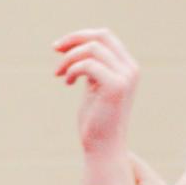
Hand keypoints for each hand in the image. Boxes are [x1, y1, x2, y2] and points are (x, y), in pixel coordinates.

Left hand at [54, 26, 138, 153]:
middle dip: (74, 38)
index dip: (80, 36)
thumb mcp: (94, 88)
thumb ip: (92, 68)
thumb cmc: (96, 122)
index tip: (59, 47)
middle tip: (54, 49)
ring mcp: (125, 77)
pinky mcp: (116, 87)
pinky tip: (68, 83)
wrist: (103, 148)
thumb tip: (75, 47)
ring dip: (69, 58)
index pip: (105, 37)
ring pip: (92, 49)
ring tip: (59, 74)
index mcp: (127, 67)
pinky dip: (72, 69)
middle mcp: (130, 69)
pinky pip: (88, 65)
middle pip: (101, 35)